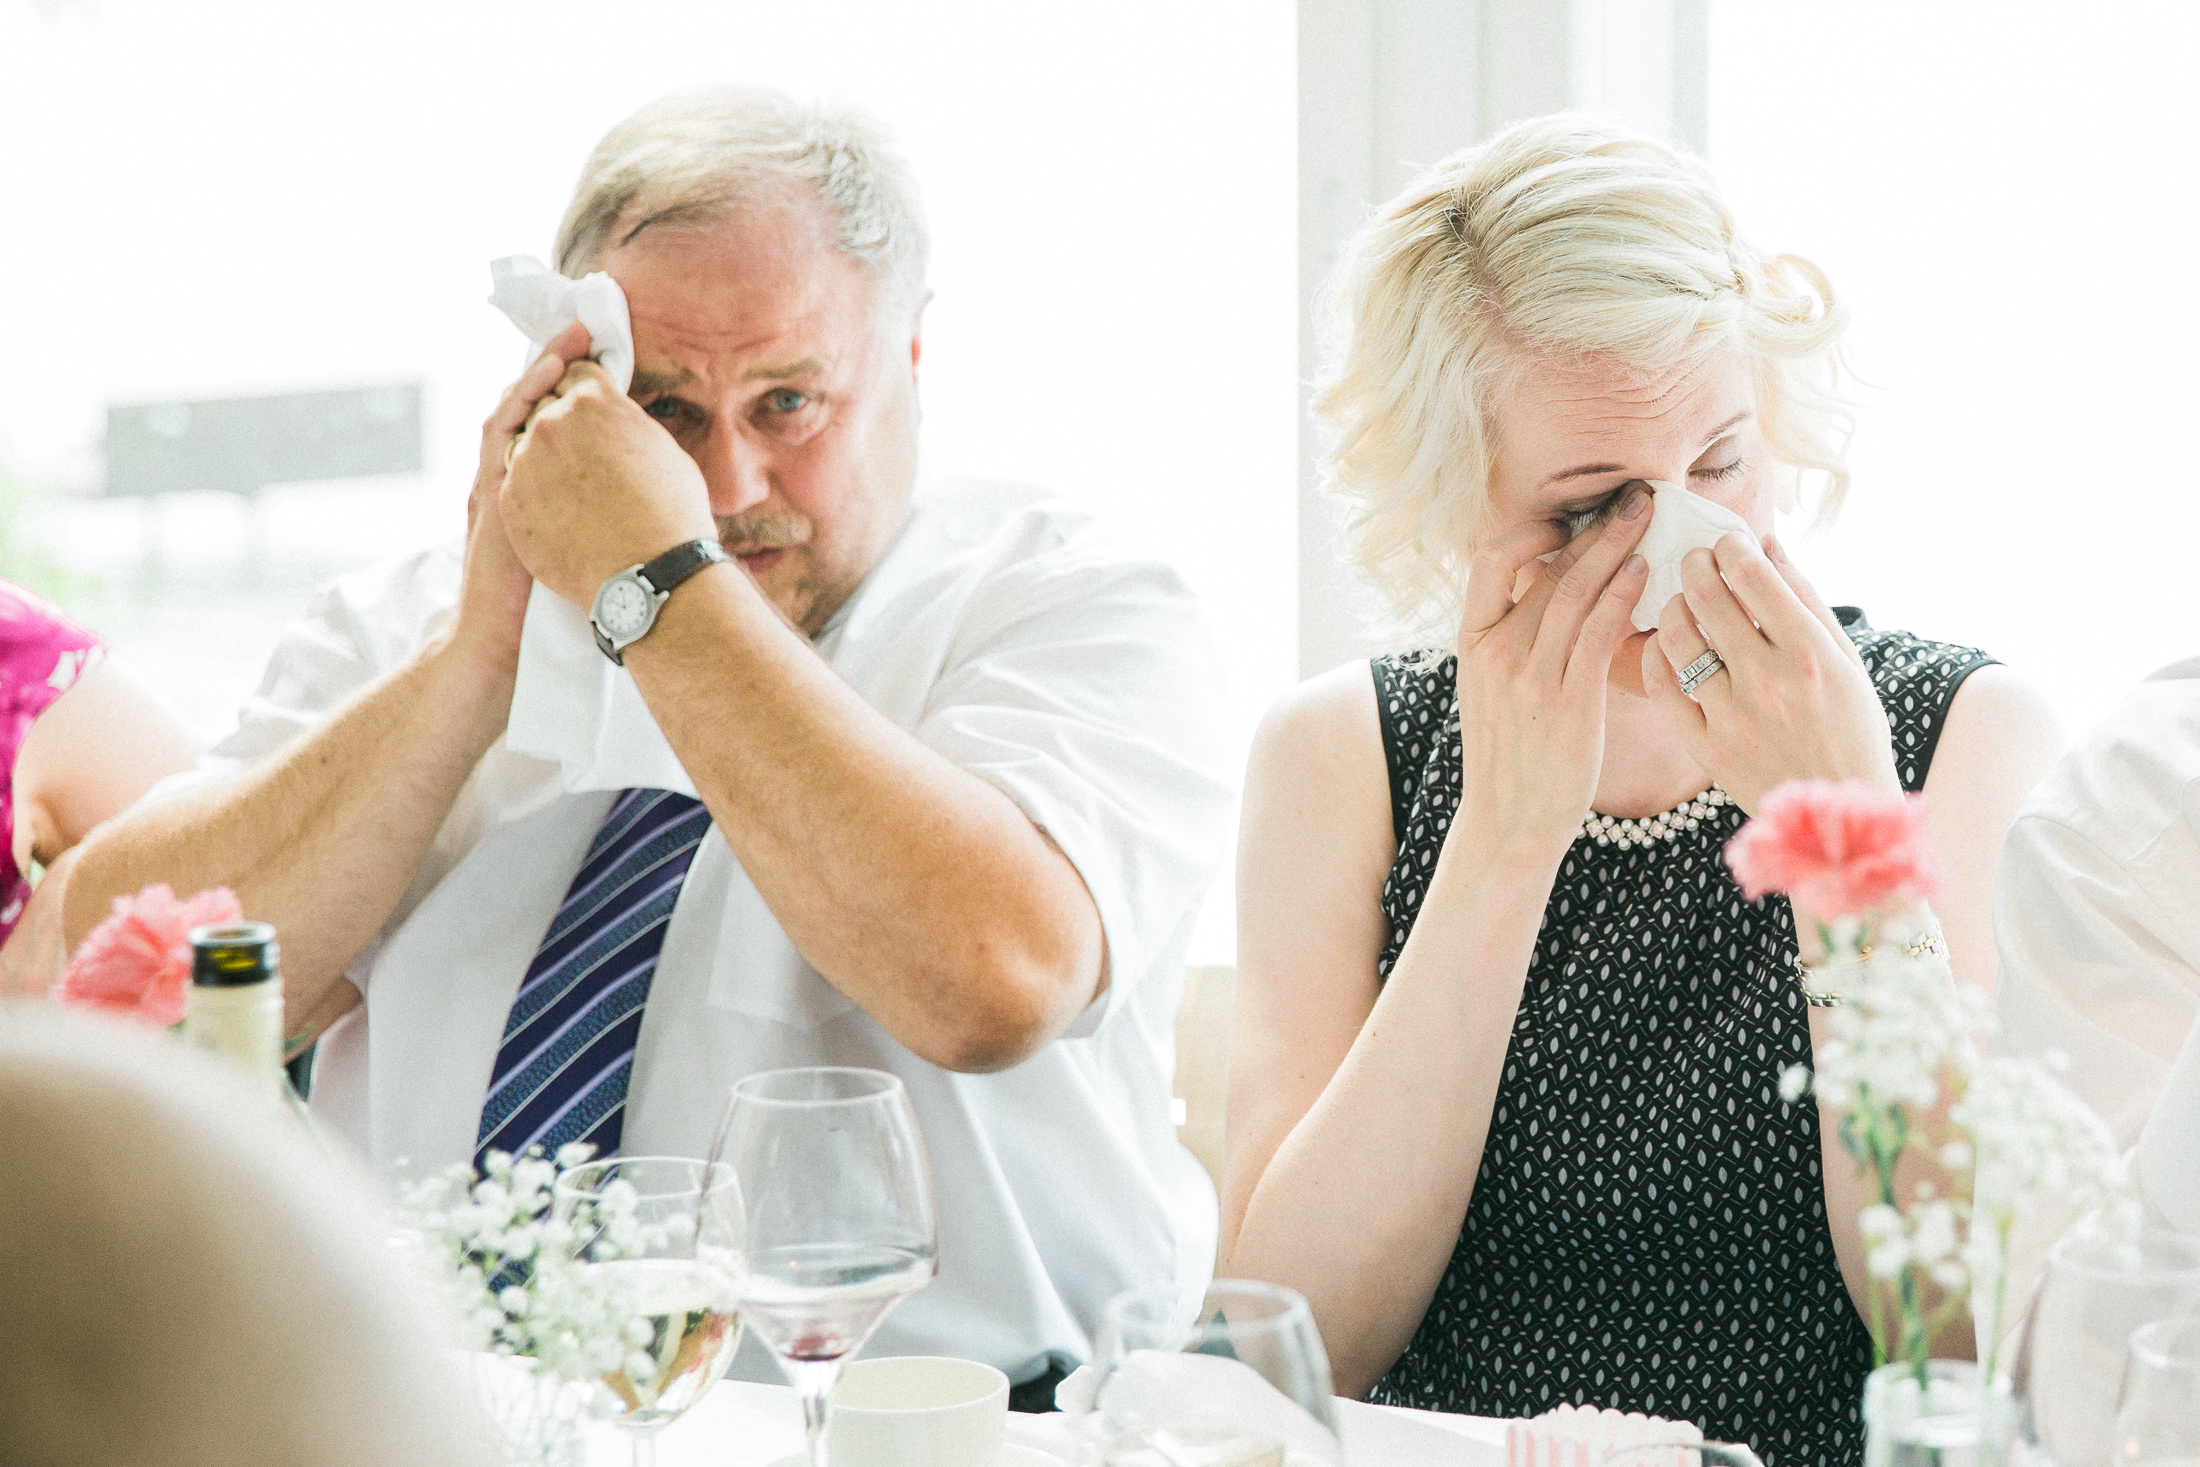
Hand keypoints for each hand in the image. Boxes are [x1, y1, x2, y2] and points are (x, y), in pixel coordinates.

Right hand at [446, 322, 591, 679]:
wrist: (509, 645)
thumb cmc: (556, 602)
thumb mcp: (585, 544)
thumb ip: (604, 511)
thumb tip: (654, 491)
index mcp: (539, 488)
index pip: (556, 423)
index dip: (577, 387)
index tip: (605, 357)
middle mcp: (515, 478)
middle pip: (536, 406)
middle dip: (559, 365)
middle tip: (585, 328)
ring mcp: (499, 483)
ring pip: (514, 410)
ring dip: (540, 370)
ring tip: (567, 338)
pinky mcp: (491, 495)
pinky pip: (499, 436)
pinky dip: (521, 401)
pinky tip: (544, 378)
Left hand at [499, 359, 714, 607]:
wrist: (649, 576)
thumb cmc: (672, 515)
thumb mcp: (663, 450)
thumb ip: (627, 425)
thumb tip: (617, 423)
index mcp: (593, 401)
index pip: (577, 373)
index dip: (588, 389)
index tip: (592, 405)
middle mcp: (550, 423)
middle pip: (545, 406)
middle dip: (564, 421)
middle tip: (586, 450)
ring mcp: (523, 463)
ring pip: (526, 446)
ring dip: (545, 459)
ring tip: (575, 489)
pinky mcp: (509, 502)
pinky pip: (517, 486)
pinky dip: (536, 495)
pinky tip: (563, 514)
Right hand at [1447, 486, 1651, 863]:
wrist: (1507, 822)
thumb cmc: (1509, 757)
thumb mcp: (1490, 690)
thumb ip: (1510, 642)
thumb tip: (1546, 596)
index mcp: (1471, 644)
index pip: (1490, 560)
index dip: (1531, 531)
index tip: (1568, 522)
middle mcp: (1496, 652)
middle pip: (1548, 567)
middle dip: (1596, 526)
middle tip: (1636, 496)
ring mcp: (1530, 675)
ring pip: (1576, 588)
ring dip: (1617, 546)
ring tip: (1649, 518)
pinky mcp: (1568, 700)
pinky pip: (1598, 631)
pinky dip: (1623, 594)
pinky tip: (1645, 574)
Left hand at [1642, 531, 1898, 813]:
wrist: (1838, 815)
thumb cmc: (1850, 729)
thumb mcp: (1847, 662)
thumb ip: (1806, 600)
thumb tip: (1767, 543)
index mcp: (1811, 655)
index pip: (1755, 577)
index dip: (1731, 546)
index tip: (1726, 542)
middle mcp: (1769, 682)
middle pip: (1708, 598)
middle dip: (1694, 564)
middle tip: (1693, 560)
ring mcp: (1733, 716)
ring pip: (1678, 637)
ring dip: (1672, 606)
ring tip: (1681, 601)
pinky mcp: (1705, 746)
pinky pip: (1662, 688)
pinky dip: (1655, 655)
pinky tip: (1663, 643)